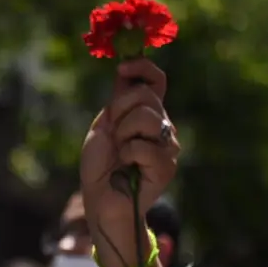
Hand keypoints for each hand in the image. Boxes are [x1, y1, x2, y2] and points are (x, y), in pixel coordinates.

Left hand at [80, 59, 178, 236]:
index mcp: (146, 114)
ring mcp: (168, 146)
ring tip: (120, 152)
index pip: (156, 81)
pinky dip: (128, 154)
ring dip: (123, 133)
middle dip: (120, 110)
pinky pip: (144, 146)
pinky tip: (127, 167)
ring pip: (147, 117)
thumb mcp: (104, 125)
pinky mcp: (167, 166)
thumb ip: (119, 100)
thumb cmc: (99, 166)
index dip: (143, 68)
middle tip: (114, 135)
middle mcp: (162, 126)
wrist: (100, 199)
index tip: (122, 68)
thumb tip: (126, 70)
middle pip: (146, 95)